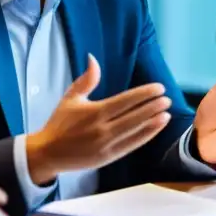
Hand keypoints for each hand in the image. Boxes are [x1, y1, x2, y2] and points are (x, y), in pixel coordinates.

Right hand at [26, 55, 171, 185]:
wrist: (48, 153)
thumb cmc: (60, 123)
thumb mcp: (70, 98)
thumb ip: (86, 79)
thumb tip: (93, 58)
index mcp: (94, 112)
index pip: (125, 101)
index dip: (144, 94)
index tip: (158, 88)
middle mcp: (102, 129)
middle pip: (134, 116)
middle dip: (152, 107)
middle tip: (167, 98)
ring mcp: (106, 145)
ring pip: (135, 131)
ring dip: (153, 122)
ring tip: (167, 113)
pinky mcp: (108, 157)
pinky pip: (132, 145)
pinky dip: (146, 136)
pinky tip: (156, 128)